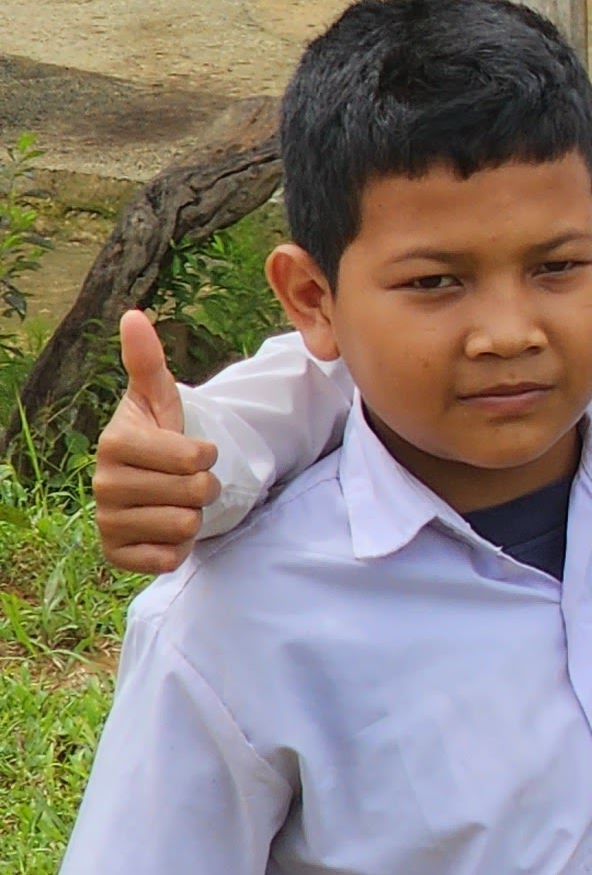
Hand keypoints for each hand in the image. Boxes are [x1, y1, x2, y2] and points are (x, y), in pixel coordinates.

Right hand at [93, 310, 216, 574]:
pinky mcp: (116, 555)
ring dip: (193, 516)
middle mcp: (103, 484)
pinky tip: (164, 531)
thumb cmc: (159, 435)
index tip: (192, 451)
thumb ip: (148, 360)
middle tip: (185, 480)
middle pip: (195, 493)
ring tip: (175, 502)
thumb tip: (133, 315)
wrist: (148, 483)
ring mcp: (107, 522)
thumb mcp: (160, 396)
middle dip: (204, 486)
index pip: (194, 457)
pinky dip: (179, 548)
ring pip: (185, 525)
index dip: (206, 454)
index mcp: (115, 443)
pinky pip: (167, 558)